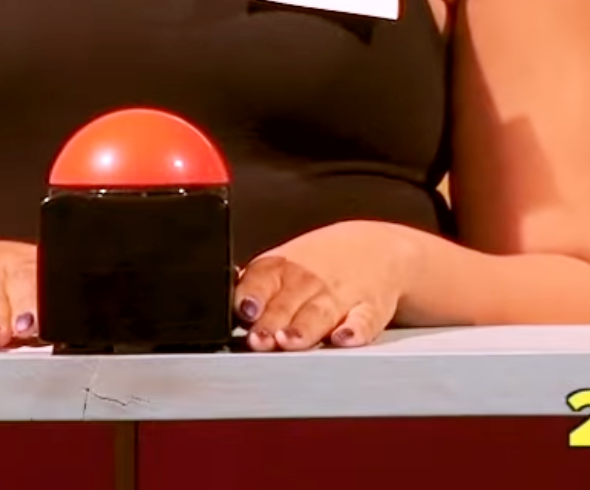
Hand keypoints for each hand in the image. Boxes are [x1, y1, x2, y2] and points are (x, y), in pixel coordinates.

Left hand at [235, 220, 427, 350]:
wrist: (379, 248)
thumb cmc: (320, 264)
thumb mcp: (283, 264)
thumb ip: (252, 287)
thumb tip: (211, 303)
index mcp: (283, 267)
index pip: (263, 279)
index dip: (253, 295)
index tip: (246, 311)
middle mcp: (311, 280)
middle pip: (288, 302)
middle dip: (274, 321)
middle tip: (261, 339)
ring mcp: (341, 295)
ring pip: (321, 312)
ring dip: (305, 327)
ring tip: (292, 341)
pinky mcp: (370, 309)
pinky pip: (364, 319)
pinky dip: (356, 329)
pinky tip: (345, 338)